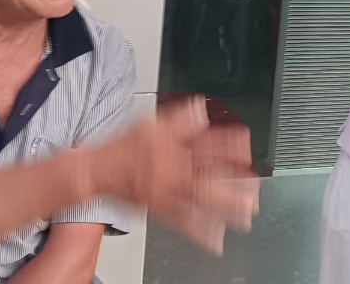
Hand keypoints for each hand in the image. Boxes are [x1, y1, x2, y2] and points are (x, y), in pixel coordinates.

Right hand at [88, 96, 258, 254]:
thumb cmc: (121, 147)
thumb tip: (201, 110)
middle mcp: (174, 171)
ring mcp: (168, 192)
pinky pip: (182, 222)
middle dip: (233, 184)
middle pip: (209, 176)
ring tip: (245, 216)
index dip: (229, 145)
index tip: (246, 147)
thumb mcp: (151, 123)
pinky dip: (200, 232)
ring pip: (200, 201)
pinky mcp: (160, 209)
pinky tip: (216, 239)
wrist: (96, 171)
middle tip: (253, 190)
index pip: (207, 144)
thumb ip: (180, 119)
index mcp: (174, 147)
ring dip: (223, 209)